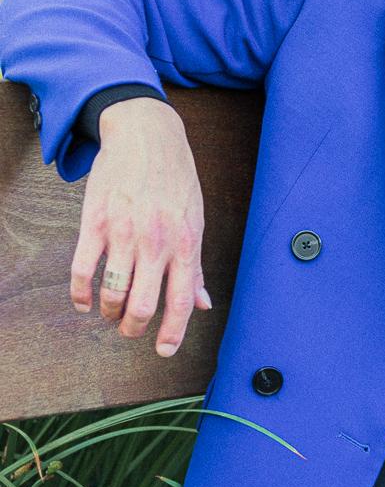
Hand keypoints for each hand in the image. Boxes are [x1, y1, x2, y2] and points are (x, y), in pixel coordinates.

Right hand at [70, 97, 212, 356]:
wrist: (147, 134)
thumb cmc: (176, 179)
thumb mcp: (195, 219)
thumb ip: (195, 265)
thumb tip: (202, 304)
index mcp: (185, 243)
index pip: (181, 300)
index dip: (173, 332)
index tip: (164, 351)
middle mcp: (156, 241)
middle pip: (143, 304)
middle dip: (133, 328)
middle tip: (129, 330)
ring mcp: (124, 232)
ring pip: (113, 292)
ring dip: (109, 312)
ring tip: (110, 313)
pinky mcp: (95, 221)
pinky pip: (82, 269)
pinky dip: (80, 294)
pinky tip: (84, 302)